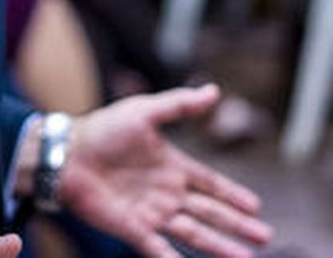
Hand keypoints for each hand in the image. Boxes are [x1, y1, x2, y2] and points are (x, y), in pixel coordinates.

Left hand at [55, 85, 273, 256]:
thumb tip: (214, 91)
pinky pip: (157, 249)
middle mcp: (166, 192)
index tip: (257, 207)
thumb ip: (179, 104)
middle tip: (265, 237)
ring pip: (193, 233)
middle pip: (210, 212)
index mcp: (172, 166)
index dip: (233, 195)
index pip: (211, 184)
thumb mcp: (145, 111)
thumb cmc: (103, 128)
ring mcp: (151, 212)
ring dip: (219, 246)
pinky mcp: (131, 227)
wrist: (67, 152)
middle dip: (237, 226)